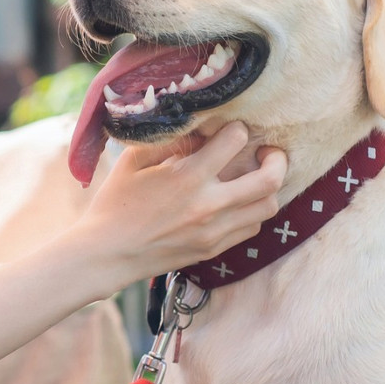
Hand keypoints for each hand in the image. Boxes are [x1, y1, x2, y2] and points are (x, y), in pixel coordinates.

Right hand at [63, 121, 288, 290]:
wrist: (107, 254)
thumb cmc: (115, 203)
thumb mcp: (133, 160)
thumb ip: (169, 141)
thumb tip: (200, 130)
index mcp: (187, 178)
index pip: (236, 141)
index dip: (236, 129)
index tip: (230, 130)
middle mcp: (208, 206)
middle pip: (269, 180)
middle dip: (277, 159)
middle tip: (269, 152)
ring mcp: (214, 232)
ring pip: (268, 207)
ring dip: (268, 188)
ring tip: (257, 178)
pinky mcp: (214, 249)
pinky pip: (252, 228)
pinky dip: (253, 211)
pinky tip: (239, 201)